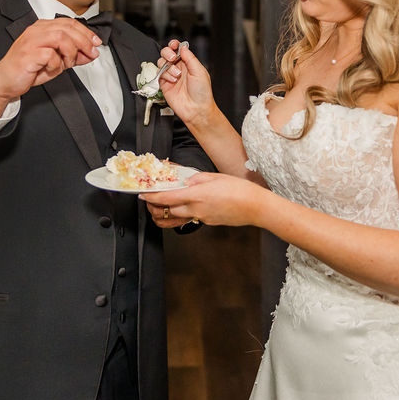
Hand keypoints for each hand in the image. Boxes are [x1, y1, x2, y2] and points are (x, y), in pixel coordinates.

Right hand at [0, 18, 100, 115]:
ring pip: (61, 37)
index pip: (69, 23)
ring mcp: (32, 41)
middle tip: (91, 53)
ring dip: (70, 52)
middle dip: (84, 41)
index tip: (96, 43)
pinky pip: (51, 55)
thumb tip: (90, 53)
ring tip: (68, 63)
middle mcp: (37, 30)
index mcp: (42, 28)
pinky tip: (52, 69)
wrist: (5, 81)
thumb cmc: (28, 69)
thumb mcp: (56, 61)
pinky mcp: (28, 53)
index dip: (86, 32)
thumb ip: (72, 55)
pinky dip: (57, 64)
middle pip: (68, 28)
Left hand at [140, 172, 266, 227]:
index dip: (152, 197)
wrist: (255, 207)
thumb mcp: (215, 177)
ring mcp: (202, 218)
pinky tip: (185, 208)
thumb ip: (197, 179)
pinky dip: (183, 214)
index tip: (143, 195)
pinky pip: (191, 219)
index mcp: (197, 195)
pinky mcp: (208, 223)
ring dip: (165, 215)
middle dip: (155, 207)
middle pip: (168, 211)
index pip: (167, 197)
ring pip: (177, 219)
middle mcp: (197, 209)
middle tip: (149, 201)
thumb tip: (186, 181)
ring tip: (160, 209)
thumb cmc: (239, 189)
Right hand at [156, 39, 215, 125]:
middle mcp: (179, 68)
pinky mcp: (164, 84)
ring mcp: (171, 76)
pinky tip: (172, 80)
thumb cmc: (202, 93)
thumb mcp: (200, 71)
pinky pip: (159, 74)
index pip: (178, 50)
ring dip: (168, 67)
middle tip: (173, 58)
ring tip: (177, 75)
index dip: (174, 45)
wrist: (196, 109)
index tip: (173, 44)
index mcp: (188, 63)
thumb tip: (183, 47)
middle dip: (168, 53)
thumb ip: (190, 58)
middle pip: (167, 54)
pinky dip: (165, 75)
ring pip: (161, 63)